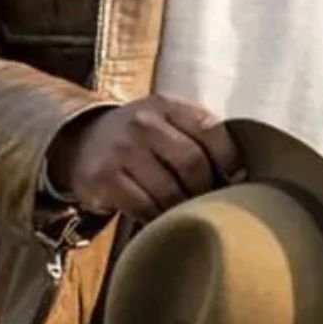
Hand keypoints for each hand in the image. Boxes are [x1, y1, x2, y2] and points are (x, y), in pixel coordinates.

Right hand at [47, 95, 244, 222]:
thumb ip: (198, 135)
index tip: (237, 178)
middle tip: (209, 202)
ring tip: (186, 213)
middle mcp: (143, 123)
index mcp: (166, 105)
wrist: (82, 140)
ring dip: (182, 208)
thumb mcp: (166, 120)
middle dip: (206, 189)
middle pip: (192, 163)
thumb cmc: (140, 137)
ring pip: (169, 190)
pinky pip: (143, 207)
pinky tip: (159, 218)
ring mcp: (121, 150)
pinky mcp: (104, 179)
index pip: (209, 128)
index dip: (229, 157)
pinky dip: (156, 218)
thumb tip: (240, 174)